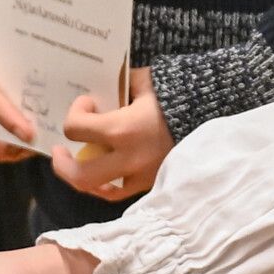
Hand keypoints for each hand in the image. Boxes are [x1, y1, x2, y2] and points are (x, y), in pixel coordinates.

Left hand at [51, 70, 170, 200]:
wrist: (214, 122)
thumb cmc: (179, 97)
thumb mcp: (147, 82)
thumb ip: (123, 81)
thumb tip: (108, 80)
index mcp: (123, 129)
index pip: (76, 129)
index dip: (75, 113)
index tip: (88, 104)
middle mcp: (128, 158)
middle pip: (79, 175)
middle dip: (62, 164)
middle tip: (59, 151)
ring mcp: (140, 175)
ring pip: (97, 190)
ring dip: (81, 177)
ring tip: (77, 164)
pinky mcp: (150, 184)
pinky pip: (119, 192)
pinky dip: (105, 185)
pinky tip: (102, 174)